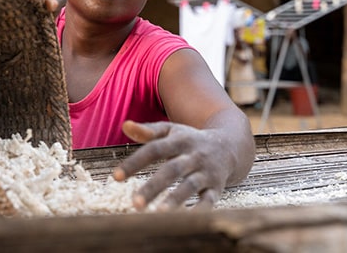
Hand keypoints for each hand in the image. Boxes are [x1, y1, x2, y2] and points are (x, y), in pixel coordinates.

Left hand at [113, 120, 232, 211]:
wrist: (231, 145)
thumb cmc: (192, 139)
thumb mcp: (172, 131)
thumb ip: (148, 131)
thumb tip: (125, 125)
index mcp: (180, 140)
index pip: (154, 149)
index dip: (135, 162)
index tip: (116, 177)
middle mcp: (194, 156)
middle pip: (172, 170)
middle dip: (154, 186)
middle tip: (135, 203)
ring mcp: (206, 172)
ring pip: (190, 186)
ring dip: (176, 199)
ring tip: (159, 214)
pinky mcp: (217, 187)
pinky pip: (209, 200)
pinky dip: (200, 210)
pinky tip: (187, 220)